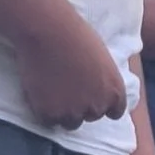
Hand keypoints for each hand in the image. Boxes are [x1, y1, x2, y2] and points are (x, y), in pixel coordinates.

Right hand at [13, 8, 128, 130]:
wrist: (49, 32)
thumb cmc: (75, 35)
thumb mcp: (102, 58)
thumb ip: (102, 78)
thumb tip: (95, 88)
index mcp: (115, 91)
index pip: (114, 112)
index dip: (102, 104)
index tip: (91, 97)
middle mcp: (98, 106)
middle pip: (91, 116)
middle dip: (81, 105)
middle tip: (66, 87)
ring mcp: (74, 113)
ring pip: (70, 123)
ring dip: (63, 112)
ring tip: (52, 91)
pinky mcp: (51, 114)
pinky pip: (49, 121)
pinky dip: (44, 111)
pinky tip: (40, 93)